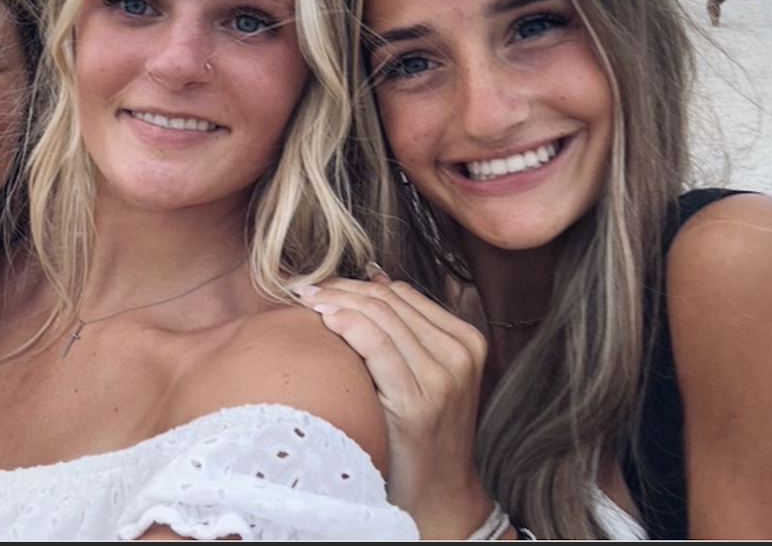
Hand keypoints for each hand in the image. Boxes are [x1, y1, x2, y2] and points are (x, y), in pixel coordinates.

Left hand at [295, 270, 493, 537]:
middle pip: (389, 300)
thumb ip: (407, 331)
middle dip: (341, 288)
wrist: (438, 493)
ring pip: (380, 316)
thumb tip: (374, 278)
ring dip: (336, 301)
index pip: (402, 293)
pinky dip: (347, 324)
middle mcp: (460, 353)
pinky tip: (324, 321)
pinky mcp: (419, 400)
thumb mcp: (424, 376)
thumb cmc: (421, 434)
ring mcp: (443, 376)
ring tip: (305, 300)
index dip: (357, 283)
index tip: (323, 284)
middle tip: (304, 288)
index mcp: (466, 340)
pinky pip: (376, 345)